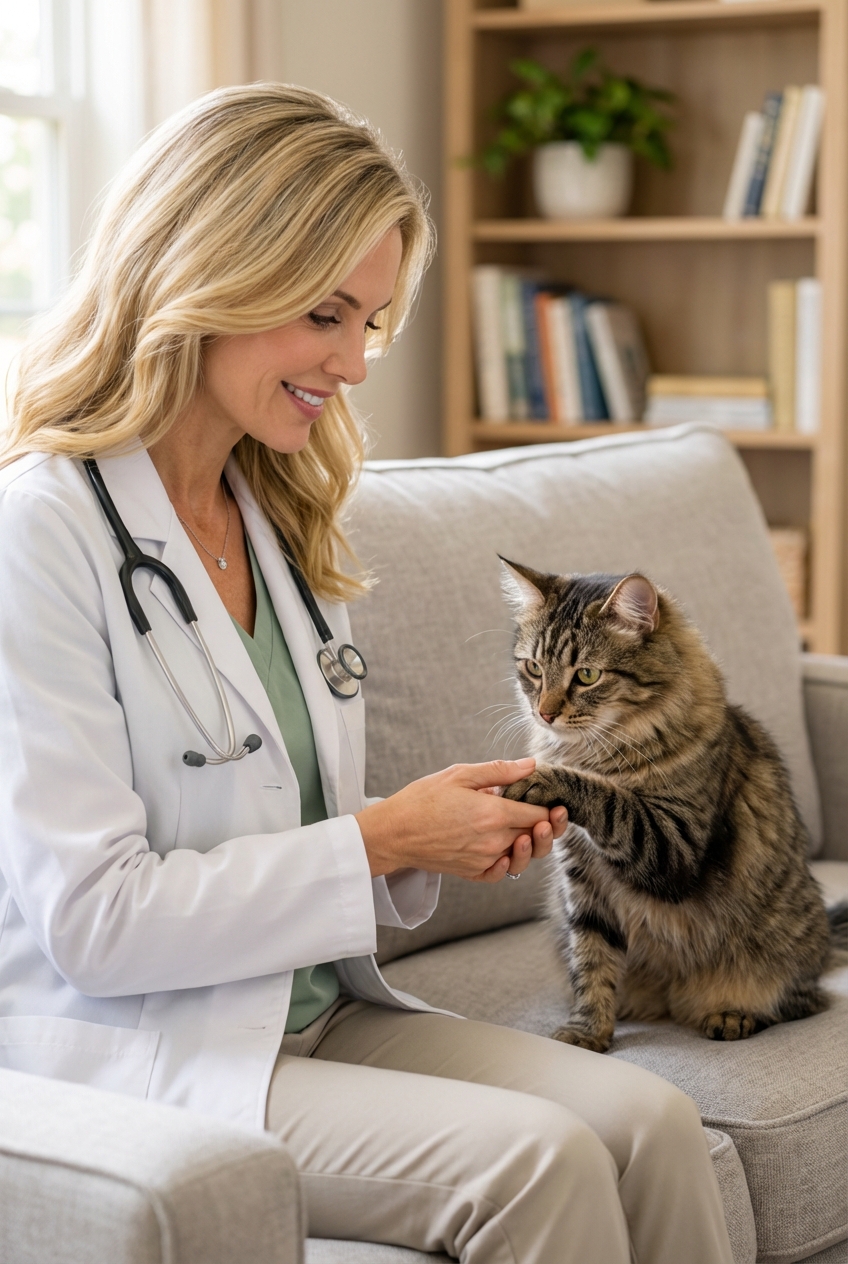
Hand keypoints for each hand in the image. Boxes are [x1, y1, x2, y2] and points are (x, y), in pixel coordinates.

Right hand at [355, 758, 568, 883]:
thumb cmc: (423, 799)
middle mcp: (493, 841)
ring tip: (531, 830)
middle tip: (553, 814)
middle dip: (548, 826)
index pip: (538, 815)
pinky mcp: (472, 872)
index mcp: (493, 814)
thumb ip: (500, 771)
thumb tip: (532, 765)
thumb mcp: (460, 774)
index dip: (550, 808)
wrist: (393, 832)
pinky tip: (510, 850)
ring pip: (522, 856)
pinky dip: (510, 863)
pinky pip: (501, 873)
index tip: (553, 800)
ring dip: (533, 845)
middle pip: (536, 837)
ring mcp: (484, 860)